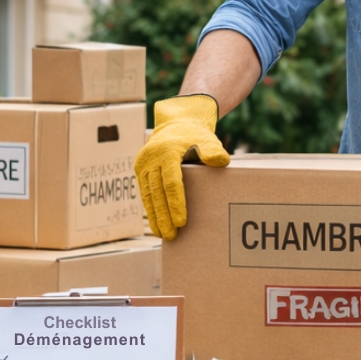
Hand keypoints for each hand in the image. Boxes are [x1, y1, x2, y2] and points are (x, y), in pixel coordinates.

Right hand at [135, 94, 231, 238]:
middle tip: (171, 235)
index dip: (176, 204)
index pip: (172, 183)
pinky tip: (156, 223)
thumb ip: (212, 150)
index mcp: (167, 152)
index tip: (181, 222)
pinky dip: (150, 208)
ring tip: (162, 235)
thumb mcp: (207, 139)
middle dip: (164, 216)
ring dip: (154, 216)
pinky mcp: (139, 169)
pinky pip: (145, 192)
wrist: (176, 124)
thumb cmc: (195, 135)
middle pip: (157, 193)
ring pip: (148, 195)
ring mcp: (143, 164)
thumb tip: (221, 161)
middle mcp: (151, 158)